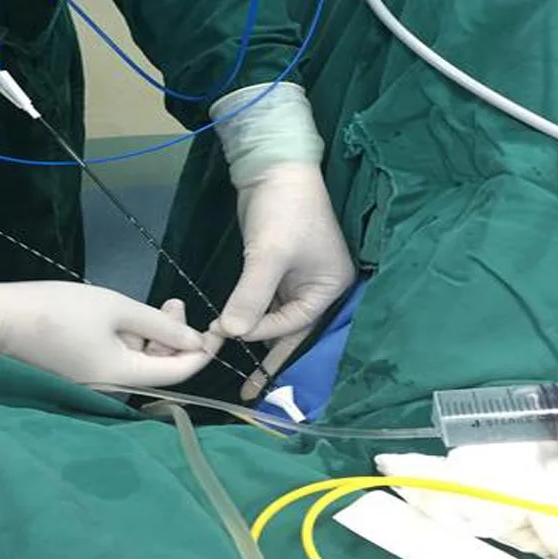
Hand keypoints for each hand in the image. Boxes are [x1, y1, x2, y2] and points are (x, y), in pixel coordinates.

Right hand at [0, 281, 218, 387]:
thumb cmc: (57, 310)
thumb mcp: (113, 308)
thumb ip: (157, 324)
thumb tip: (196, 340)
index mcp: (123, 377)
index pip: (178, 374)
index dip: (201, 351)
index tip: (217, 326)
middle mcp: (112, 388)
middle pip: (158, 369)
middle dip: (176, 338)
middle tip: (178, 303)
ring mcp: (94, 382)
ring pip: (138, 362)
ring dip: (153, 335)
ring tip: (162, 303)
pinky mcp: (80, 371)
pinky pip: (117, 359)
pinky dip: (131, 338)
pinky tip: (132, 314)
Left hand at [216, 163, 354, 399]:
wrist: (273, 167)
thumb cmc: (284, 210)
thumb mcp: (269, 254)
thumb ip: (252, 296)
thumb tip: (232, 334)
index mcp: (331, 287)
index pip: (295, 324)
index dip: (262, 331)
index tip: (229, 333)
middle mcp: (317, 288)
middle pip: (289, 330)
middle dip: (265, 355)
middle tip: (246, 391)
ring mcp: (296, 279)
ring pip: (273, 317)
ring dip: (251, 331)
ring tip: (226, 357)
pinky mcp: (275, 269)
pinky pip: (263, 301)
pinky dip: (247, 313)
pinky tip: (230, 328)